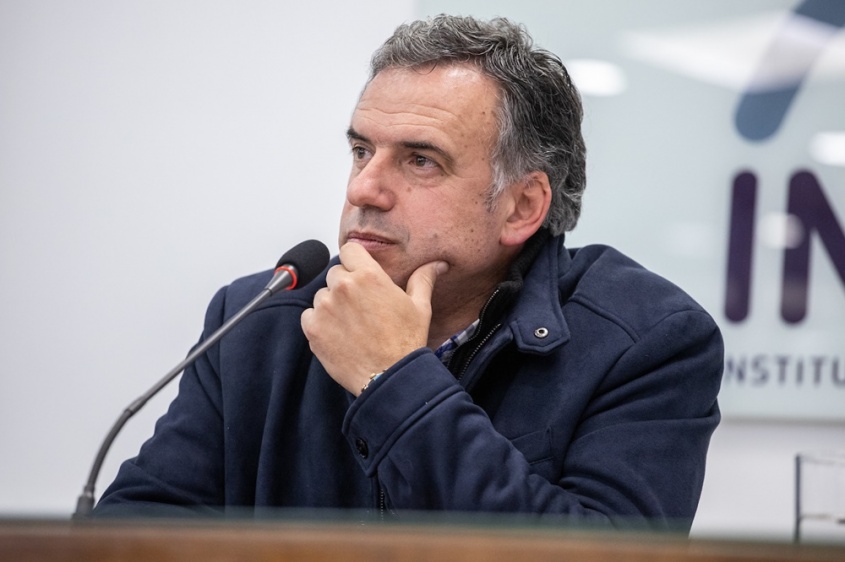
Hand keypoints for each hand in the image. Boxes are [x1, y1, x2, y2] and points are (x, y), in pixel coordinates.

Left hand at [300, 242, 447, 395]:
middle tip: (362, 307)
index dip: (355, 261)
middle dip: (346, 285)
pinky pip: (309, 316)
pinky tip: (339, 334)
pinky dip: (320, 323)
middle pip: (335, 273)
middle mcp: (343, 287)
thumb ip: (423, 279)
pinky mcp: (313, 329)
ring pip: (322, 295)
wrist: (389, 378)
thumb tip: (437, 264)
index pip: (349, 250)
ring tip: (352, 324)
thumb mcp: (420, 307)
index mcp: (369, 276)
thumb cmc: (406, 342)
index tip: (360, 274)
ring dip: (332, 305)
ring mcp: (325, 308)